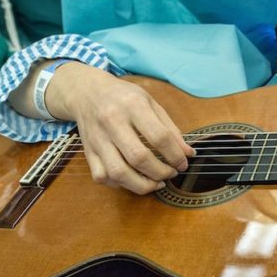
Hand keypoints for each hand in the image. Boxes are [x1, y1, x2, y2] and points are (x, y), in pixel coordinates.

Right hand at [46, 63, 193, 193]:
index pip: (159, 137)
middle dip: (161, 172)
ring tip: (156, 183)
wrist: (87, 92)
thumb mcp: (150, 102)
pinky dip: (119, 184)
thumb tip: (188, 154)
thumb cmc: (124, 97)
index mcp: (133, 105)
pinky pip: (102, 176)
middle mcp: (112, 121)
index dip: (175, 155)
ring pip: (118, 172)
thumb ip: (170, 129)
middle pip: (138, 158)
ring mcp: (97, 139)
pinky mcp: (88, 151)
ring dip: (142, 185)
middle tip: (171, 174)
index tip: (183, 163)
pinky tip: (132, 179)